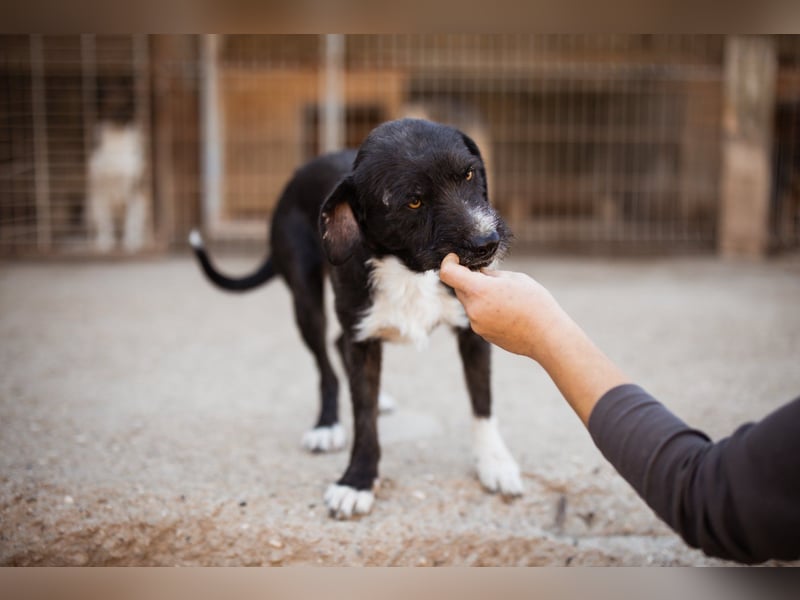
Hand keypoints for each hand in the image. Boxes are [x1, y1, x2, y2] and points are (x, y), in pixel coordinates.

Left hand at [439, 253, 563, 360]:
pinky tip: (507, 312)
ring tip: (504, 298)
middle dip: (469, 280)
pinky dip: (486, 310)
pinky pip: (477, 316)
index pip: (448, 274)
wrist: (547, 336)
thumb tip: (478, 273)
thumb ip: (491, 274)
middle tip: (490, 278)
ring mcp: (476, 324)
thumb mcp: (515, 278)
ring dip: (479, 296)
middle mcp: (473, 309)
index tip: (455, 258)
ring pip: (469, 302)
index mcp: (479, 290)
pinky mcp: (483, 334)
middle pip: (459, 288)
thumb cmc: (535, 303)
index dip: (448, 263)